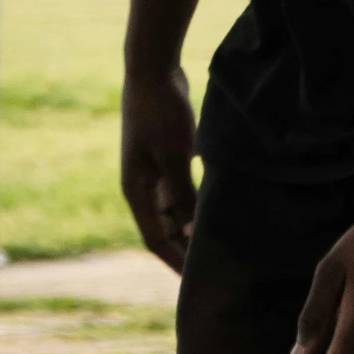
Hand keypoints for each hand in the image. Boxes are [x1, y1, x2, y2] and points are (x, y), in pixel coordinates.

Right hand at [121, 64, 197, 272]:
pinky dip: (194, 200)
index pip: (155, 239)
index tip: (196, 282)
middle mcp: (142, 185)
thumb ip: (183, 195)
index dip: (174, 262)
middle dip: (184, 248)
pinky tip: (216, 206)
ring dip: (191, 225)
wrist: (152, 70)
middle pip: (164, 228)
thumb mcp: (174, 156)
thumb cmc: (160, 113)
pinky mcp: (166, 154)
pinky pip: (180, 187)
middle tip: (211, 268)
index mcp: (137, 191)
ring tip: (217, 242)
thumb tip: (192, 233)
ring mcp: (153, 169)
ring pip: (174, 209)